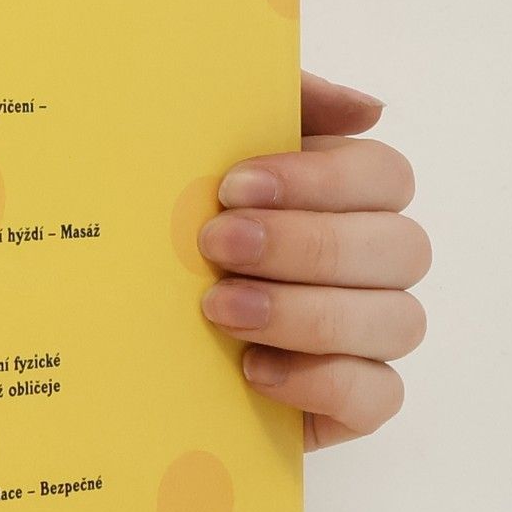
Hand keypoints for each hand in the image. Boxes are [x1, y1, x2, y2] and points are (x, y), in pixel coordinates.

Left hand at [198, 72, 428, 449]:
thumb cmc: (166, 228)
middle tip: (215, 245)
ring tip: (220, 309)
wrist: (110, 328)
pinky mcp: (350, 406)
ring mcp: (368, 339)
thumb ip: (275, 105)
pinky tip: (254, 370)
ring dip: (307, 313)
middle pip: (401, 248)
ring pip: (398, 321)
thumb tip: (366, 108)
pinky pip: (379, 397)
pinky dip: (322, 382)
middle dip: (306, 246)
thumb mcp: (199, 151)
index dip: (323, 180)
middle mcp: (371, 266)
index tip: (234, 186)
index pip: (386, 177)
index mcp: (345, 198)